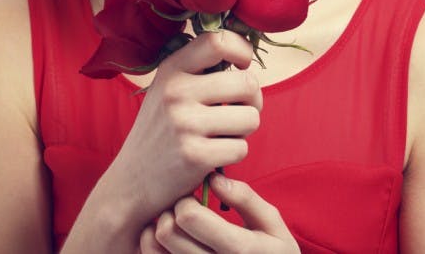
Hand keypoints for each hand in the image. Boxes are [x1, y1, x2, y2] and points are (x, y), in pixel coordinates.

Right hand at [106, 30, 262, 227]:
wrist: (131, 180)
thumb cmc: (161, 129)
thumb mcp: (168, 88)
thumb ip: (200, 68)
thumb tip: (245, 50)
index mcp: (172, 69)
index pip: (219, 41)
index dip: (242, 50)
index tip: (242, 66)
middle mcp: (177, 93)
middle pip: (247, 83)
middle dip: (253, 99)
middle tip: (239, 109)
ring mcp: (185, 124)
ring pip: (251, 117)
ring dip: (245, 129)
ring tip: (225, 132)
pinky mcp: (195, 156)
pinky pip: (241, 148)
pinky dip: (235, 153)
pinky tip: (216, 154)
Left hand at [139, 173, 300, 253]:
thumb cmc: (272, 251)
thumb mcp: (272, 224)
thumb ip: (246, 199)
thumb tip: (214, 178)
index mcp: (238, 249)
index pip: (190, 218)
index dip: (187, 199)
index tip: (195, 197)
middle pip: (167, 232)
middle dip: (172, 211)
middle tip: (184, 209)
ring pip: (155, 248)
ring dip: (160, 227)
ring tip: (176, 224)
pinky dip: (152, 244)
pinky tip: (170, 239)